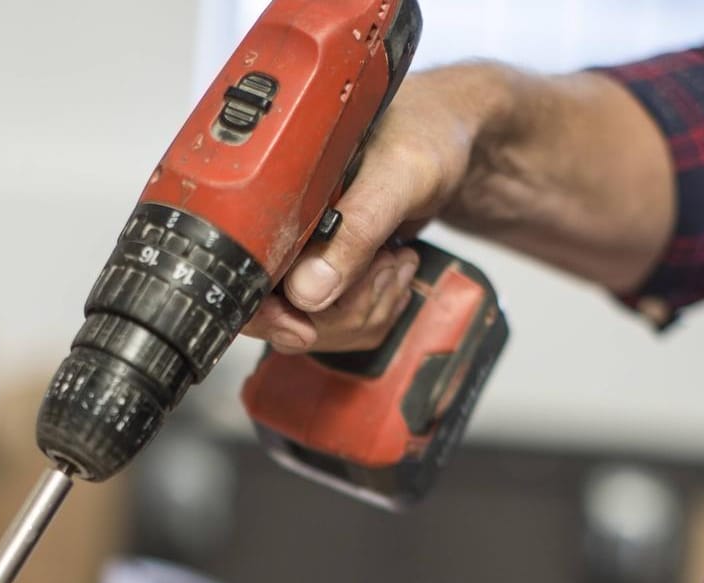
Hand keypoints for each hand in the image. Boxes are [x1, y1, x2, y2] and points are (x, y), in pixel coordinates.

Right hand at [244, 67, 496, 355]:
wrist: (455, 138)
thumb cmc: (427, 135)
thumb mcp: (398, 176)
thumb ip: (356, 230)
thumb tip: (306, 289)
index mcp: (278, 195)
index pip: (248, 275)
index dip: (271, 312)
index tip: (305, 326)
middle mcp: (285, 227)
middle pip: (284, 312)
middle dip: (343, 307)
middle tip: (382, 263)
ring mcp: (309, 252)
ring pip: (317, 324)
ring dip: (367, 306)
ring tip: (393, 258)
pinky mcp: (334, 268)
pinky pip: (343, 321)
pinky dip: (376, 307)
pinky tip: (392, 268)